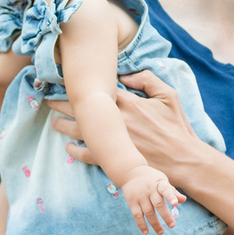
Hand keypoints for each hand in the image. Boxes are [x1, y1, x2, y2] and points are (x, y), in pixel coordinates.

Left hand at [48, 71, 204, 177]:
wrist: (184, 160)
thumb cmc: (177, 128)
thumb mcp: (169, 96)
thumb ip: (148, 80)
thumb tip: (126, 74)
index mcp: (128, 102)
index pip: (97, 87)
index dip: (79, 83)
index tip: (66, 77)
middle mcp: (116, 120)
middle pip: (81, 107)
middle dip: (63, 101)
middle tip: (49, 96)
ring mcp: (112, 140)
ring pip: (79, 130)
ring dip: (63, 124)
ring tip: (53, 119)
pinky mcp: (113, 159)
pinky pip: (87, 154)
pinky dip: (74, 151)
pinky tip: (67, 147)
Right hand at [121, 166, 185, 233]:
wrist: (130, 173)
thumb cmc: (152, 179)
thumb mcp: (162, 181)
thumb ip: (172, 191)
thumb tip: (184, 200)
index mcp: (159, 184)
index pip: (165, 189)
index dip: (171, 196)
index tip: (175, 203)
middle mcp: (149, 190)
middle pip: (158, 204)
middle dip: (166, 216)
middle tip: (172, 225)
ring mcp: (140, 196)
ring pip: (148, 212)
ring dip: (155, 224)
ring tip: (161, 232)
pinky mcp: (132, 202)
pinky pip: (137, 215)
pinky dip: (141, 224)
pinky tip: (146, 232)